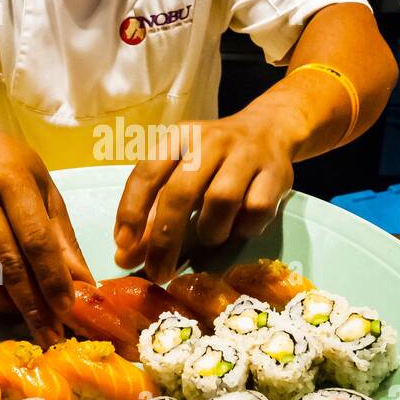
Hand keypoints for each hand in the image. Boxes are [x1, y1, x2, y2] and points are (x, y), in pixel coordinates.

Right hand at [0, 122, 92, 344]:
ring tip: (27, 316)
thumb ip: (62, 237)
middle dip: (32, 304)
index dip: (53, 278)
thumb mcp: (45, 189)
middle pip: (5, 262)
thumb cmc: (10, 166)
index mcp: (10, 180)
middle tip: (51, 334)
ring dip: (3, 305)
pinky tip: (2, 302)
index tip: (68, 309)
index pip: (35, 238)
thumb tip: (83, 285)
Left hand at [113, 107, 296, 282]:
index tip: (123, 245)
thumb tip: (126, 255)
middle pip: (180, 192)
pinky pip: (256, 209)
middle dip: (165, 238)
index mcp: (180, 137)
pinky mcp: (276, 172)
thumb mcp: (181, 174)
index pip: (147, 173)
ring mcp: (245, 154)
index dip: (131, 211)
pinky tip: (241, 226)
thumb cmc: (214, 160)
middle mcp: (210, 141)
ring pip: (221, 200)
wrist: (269, 128)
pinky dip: (244, 228)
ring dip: (210, 230)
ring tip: (211, 236)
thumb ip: (153, 213)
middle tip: (159, 271)